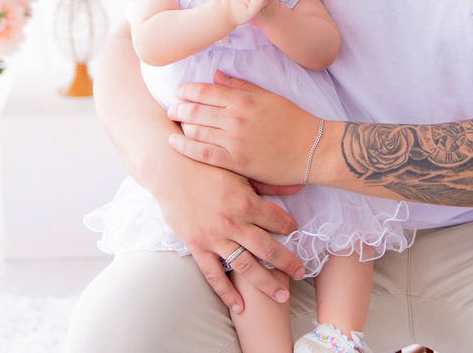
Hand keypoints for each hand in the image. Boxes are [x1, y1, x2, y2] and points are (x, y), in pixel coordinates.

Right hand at [155, 149, 305, 313]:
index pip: (278, 221)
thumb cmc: (207, 166)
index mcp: (246, 202)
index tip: (295, 231)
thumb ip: (270, 183)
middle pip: (268, 249)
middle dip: (288, 263)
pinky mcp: (197, 246)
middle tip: (301, 273)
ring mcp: (214, 238)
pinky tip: (240, 307)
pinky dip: (227, 293)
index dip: (290, 227)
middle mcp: (233, 223)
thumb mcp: (240, 170)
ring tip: (282, 295)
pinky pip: (214, 275)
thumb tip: (299, 184)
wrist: (170, 170)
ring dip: (266, 283)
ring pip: (246, 267)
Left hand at [168, 70, 321, 185]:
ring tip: (175, 125)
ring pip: (196, 131)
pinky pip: (203, 154)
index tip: (179, 93)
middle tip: (171, 110)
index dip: (187, 91)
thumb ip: (240, 86)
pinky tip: (175, 142)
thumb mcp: (268, 96)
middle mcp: (236, 119)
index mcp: (244, 100)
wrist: (313, 149)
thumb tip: (216, 75)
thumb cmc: (293, 120)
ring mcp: (235, 141)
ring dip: (181, 126)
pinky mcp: (236, 162)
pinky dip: (185, 147)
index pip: (205, 92)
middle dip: (178, 109)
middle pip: (195, 111)